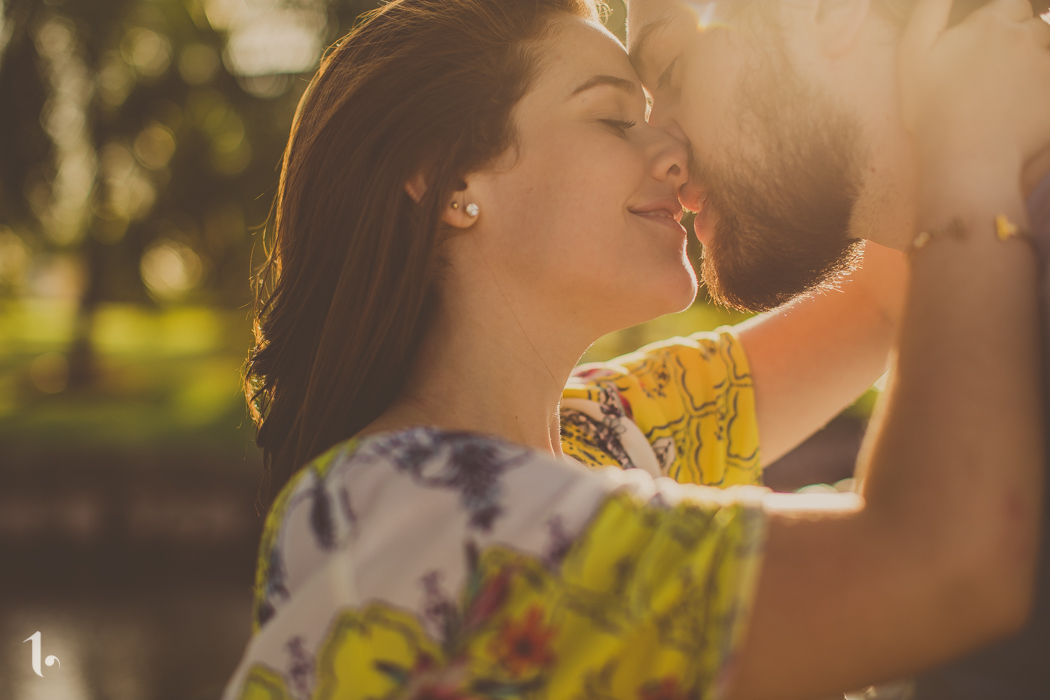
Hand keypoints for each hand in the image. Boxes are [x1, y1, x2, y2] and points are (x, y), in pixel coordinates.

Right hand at [899, 0, 1049, 181]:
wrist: (966, 157)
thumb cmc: (933, 108)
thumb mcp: (914, 51)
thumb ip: (931, 7)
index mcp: (990, 22)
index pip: (1010, 3)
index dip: (997, 22)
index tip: (981, 49)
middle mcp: (1024, 36)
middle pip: (1032, 24)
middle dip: (1018, 40)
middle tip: (991, 75)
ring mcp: (1045, 63)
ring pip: (1045, 49)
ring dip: (1032, 62)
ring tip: (1006, 92)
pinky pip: (1049, 77)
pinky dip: (1039, 88)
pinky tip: (1019, 108)